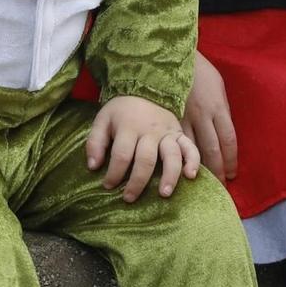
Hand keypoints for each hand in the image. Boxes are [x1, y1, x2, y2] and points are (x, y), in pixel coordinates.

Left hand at [85, 95, 200, 200]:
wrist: (146, 88)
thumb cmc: (121, 111)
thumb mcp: (102, 120)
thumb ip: (95, 142)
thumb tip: (93, 166)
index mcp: (129, 127)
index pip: (121, 155)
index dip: (114, 173)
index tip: (107, 185)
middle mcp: (150, 131)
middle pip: (146, 159)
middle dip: (138, 182)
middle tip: (129, 198)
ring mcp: (167, 133)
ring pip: (172, 155)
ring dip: (169, 176)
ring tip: (164, 194)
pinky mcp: (180, 134)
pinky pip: (190, 148)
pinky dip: (193, 161)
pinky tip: (191, 176)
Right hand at [182, 51, 237, 181]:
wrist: (173, 56)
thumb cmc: (200, 71)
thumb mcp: (218, 87)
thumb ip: (222, 111)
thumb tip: (224, 133)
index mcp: (218, 107)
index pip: (229, 140)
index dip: (231, 160)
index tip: (232, 174)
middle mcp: (202, 115)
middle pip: (213, 150)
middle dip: (218, 171)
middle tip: (220, 185)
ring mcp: (183, 117)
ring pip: (192, 149)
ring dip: (197, 168)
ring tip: (200, 183)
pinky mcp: (168, 118)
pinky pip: (174, 142)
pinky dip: (178, 157)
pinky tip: (177, 168)